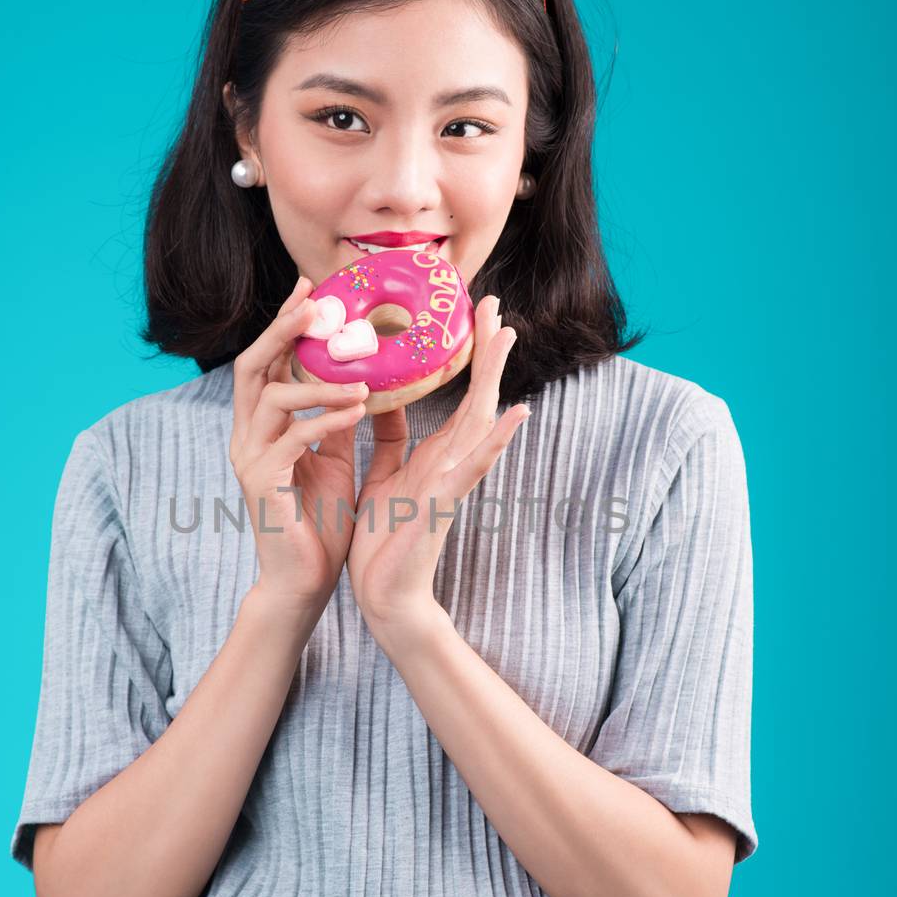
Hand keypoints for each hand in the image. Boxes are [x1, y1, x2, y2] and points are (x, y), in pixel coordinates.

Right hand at [229, 276, 368, 612]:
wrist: (303, 581)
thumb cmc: (318, 521)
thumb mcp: (334, 460)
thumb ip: (336, 420)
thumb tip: (359, 380)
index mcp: (261, 427)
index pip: (266, 361)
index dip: (284, 322)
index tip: (311, 286)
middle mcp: (247, 436)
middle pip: (252, 366)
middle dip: (282, 329)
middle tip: (316, 301)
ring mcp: (250, 459)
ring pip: (271, 396)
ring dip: (318, 380)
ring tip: (362, 377)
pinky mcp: (263, 484)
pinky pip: (293, 438)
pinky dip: (326, 419)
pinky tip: (359, 409)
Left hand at [345, 294, 529, 630]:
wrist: (383, 593)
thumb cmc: (384, 539)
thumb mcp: (382, 473)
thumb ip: (390, 436)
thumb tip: (387, 394)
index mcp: (434, 453)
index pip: (457, 393)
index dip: (467, 352)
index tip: (471, 310)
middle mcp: (450, 461)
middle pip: (477, 396)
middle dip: (487, 350)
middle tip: (494, 303)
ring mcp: (452, 481)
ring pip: (480, 421)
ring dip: (495, 378)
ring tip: (508, 337)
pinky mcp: (444, 503)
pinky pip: (471, 467)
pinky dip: (494, 440)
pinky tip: (514, 414)